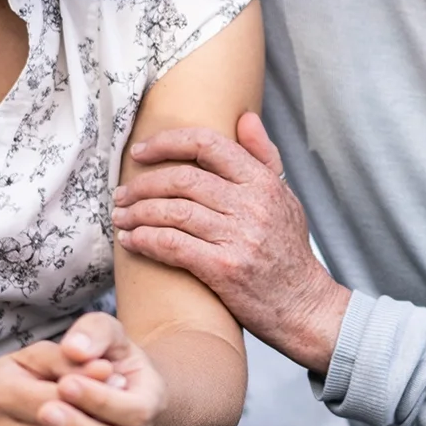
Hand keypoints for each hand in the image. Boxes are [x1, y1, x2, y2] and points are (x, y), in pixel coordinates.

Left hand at [112, 112, 351, 370]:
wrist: (304, 306)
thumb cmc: (289, 252)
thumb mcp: (285, 198)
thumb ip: (264, 156)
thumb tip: (245, 118)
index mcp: (263, 182)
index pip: (207, 144)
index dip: (167, 142)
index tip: (140, 151)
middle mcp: (252, 205)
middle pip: (182, 179)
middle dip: (143, 184)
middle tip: (122, 193)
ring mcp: (238, 237)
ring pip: (173, 212)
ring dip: (138, 213)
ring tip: (120, 217)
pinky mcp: (224, 268)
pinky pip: (173, 245)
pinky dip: (146, 241)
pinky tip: (132, 241)